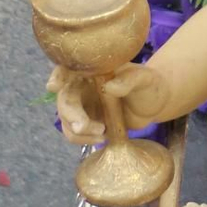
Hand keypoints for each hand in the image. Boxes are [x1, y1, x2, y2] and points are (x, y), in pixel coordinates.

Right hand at [50, 61, 171, 145]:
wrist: (153, 105)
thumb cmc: (150, 85)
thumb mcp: (145, 79)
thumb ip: (130, 80)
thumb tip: (110, 87)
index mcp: (93, 68)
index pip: (69, 67)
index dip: (58, 75)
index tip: (53, 86)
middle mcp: (82, 84)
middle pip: (64, 98)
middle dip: (70, 114)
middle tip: (82, 127)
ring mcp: (81, 104)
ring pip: (66, 119)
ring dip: (78, 131)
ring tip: (102, 133)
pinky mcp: (84, 122)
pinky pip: (74, 133)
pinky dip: (83, 139)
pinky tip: (102, 137)